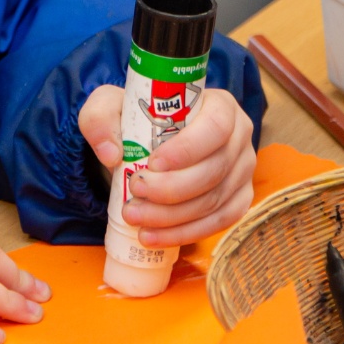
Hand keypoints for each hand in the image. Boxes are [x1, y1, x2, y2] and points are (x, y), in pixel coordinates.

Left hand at [79, 85, 255, 248]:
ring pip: (214, 200)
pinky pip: (219, 222)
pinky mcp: (237, 199)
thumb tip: (111, 154)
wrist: (147, 144)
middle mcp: (239, 137)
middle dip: (172, 189)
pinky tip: (153, 236)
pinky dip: (185, 233)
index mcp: (219, 106)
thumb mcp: (109, 107)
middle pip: (215, 169)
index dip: (188, 149)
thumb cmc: (136, 120)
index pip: (216, 126)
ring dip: (173, 216)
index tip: (152, 164)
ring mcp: (242, 171)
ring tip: (135, 217)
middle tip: (135, 193)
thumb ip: (101, 118)